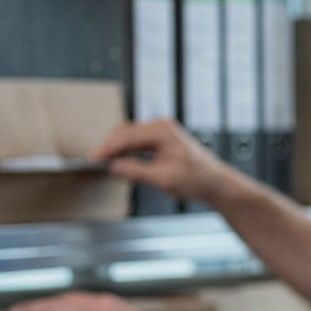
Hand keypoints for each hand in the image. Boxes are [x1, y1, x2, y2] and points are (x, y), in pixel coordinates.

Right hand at [93, 119, 228, 203]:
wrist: (216, 183)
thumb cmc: (198, 179)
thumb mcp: (164, 179)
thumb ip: (136, 171)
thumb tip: (114, 167)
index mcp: (163, 131)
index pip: (127, 136)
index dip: (108, 149)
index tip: (94, 159)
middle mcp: (162, 127)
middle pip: (125, 132)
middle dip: (110, 147)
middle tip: (96, 162)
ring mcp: (162, 132)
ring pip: (130, 136)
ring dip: (117, 148)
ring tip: (105, 163)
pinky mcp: (162, 140)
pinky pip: (137, 141)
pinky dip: (126, 150)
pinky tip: (120, 161)